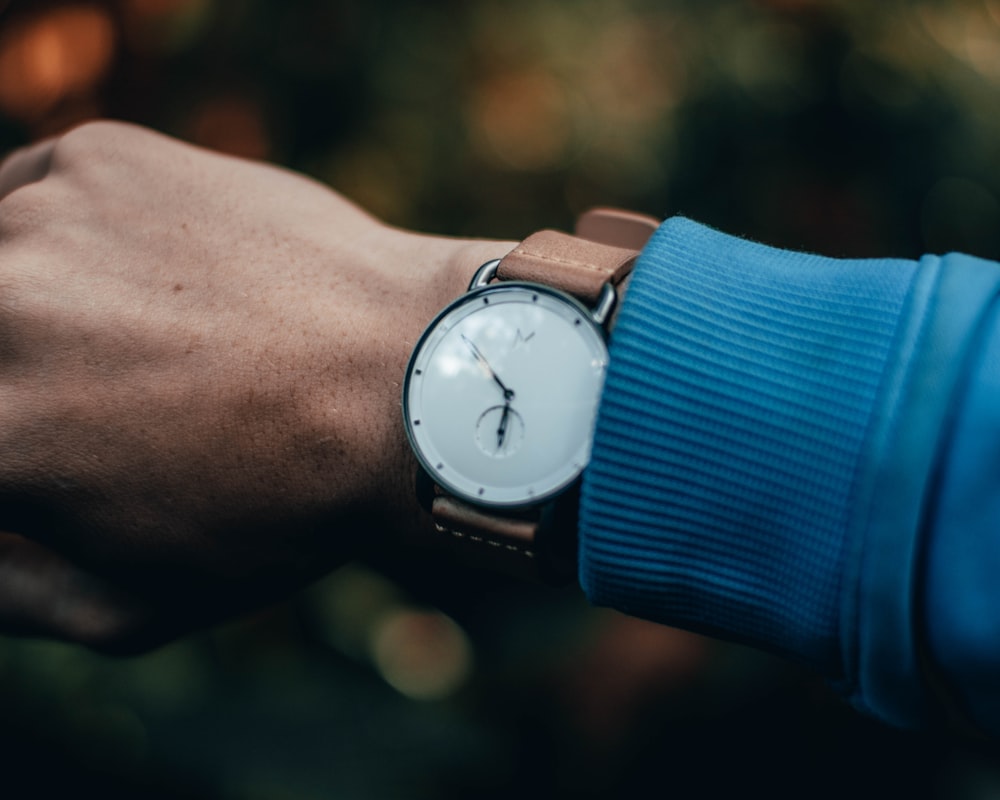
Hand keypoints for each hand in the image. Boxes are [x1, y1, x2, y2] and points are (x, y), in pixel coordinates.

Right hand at [0, 121, 513, 650]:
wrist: (404, 384)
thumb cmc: (284, 513)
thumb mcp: (134, 609)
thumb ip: (5, 592)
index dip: (16, 450)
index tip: (43, 443)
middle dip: (17, 381)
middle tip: (88, 394)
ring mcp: (44, 220)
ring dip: (22, 301)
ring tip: (116, 341)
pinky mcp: (101, 158)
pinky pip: (33, 190)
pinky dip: (56, 236)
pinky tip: (132, 274)